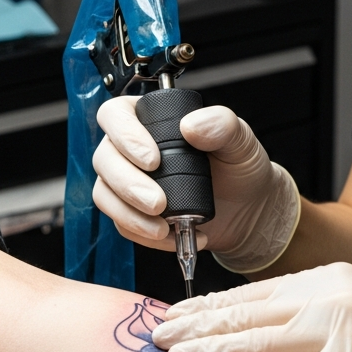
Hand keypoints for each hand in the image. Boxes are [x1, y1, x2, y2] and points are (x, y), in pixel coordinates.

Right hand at [92, 97, 300, 271]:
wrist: (248, 209)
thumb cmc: (239, 167)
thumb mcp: (240, 140)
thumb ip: (222, 125)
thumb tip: (191, 126)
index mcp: (151, 118)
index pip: (115, 115)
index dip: (125, 136)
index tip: (153, 160)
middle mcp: (131, 148)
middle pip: (104, 159)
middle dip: (127, 184)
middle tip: (158, 202)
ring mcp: (127, 181)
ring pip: (104, 194)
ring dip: (130, 214)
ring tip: (164, 227)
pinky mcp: (131, 212)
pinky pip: (121, 224)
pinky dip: (143, 234)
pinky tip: (171, 236)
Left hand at [152, 262, 351, 351]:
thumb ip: (310, 312)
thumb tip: (260, 331)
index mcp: (324, 279)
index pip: (253, 292)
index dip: (208, 305)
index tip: (175, 315)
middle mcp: (326, 295)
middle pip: (247, 310)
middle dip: (198, 325)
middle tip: (157, 336)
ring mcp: (339, 327)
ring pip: (261, 338)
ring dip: (213, 349)